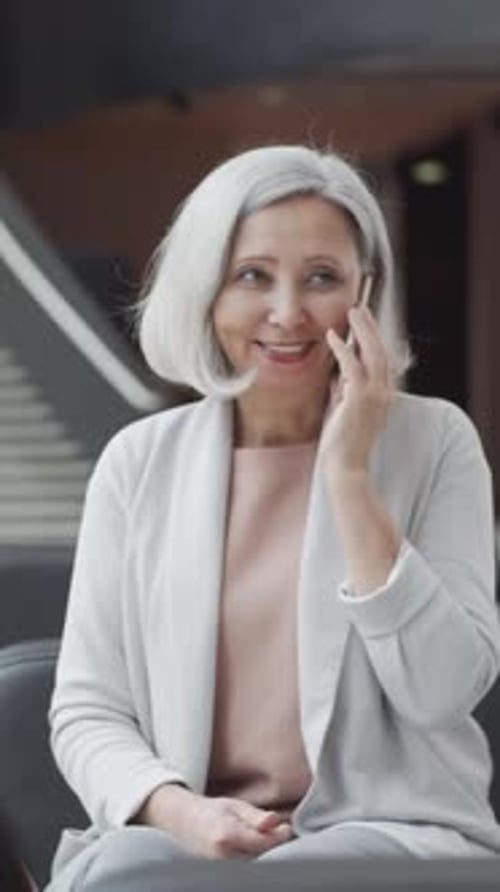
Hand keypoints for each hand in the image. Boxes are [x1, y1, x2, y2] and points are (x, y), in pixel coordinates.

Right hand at [136, 785, 292, 858]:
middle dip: (274, 847)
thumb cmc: (212, 811)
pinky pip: (247, 870)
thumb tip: (276, 821)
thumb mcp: (235, 806)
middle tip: (281, 832)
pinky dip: (256, 860)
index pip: (262, 843)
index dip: (278, 836)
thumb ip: (256, 816)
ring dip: (267, 855)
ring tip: (268, 839)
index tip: (286, 827)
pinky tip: (258, 849)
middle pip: (261, 859)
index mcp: (225, 836)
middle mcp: (222, 857)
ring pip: (256, 867)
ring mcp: (220, 870)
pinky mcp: (222, 875)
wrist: (186, 825)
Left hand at [319, 304, 393, 476]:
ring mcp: (374, 396)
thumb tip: (336, 377)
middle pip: (381, 351)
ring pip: (372, 353)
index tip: (364, 323)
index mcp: (383, 397)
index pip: (381, 361)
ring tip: (352, 312)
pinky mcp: (358, 398)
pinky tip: (334, 336)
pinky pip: (352, 366)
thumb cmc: (343, 443)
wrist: (346, 467)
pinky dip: (343, 348)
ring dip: (362, 330)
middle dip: (371, 327)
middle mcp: (384, 394)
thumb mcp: (344, 412)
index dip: (374, 339)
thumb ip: (343, 393)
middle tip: (360, 308)